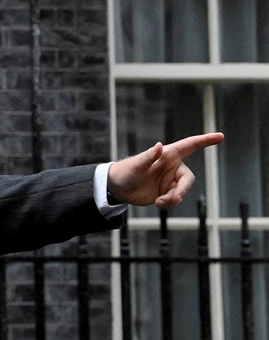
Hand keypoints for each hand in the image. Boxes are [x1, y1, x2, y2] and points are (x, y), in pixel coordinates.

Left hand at [107, 132, 223, 207]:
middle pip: (188, 179)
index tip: (220, 136)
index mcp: (168, 155)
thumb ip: (148, 157)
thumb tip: (158, 146)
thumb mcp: (137, 165)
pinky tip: (157, 203)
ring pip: (182, 191)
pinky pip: (175, 199)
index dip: (205, 141)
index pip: (190, 146)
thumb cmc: (126, 172)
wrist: (118, 188)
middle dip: (182, 190)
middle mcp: (172, 167)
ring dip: (173, 199)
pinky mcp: (167, 192)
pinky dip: (169, 203)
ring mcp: (170, 180)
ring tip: (159, 202)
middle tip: (172, 199)